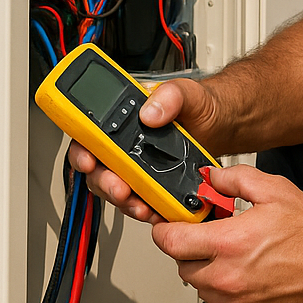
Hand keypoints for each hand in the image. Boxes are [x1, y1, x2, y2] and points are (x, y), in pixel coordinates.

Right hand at [67, 76, 224, 222]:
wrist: (221, 124)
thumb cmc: (200, 105)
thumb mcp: (186, 92)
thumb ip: (169, 95)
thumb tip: (150, 112)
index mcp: (123, 118)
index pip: (89, 135)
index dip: (81, 150)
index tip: (88, 161)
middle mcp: (123, 144)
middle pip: (98, 168)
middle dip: (103, 182)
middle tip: (119, 187)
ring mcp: (136, 166)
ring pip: (114, 189)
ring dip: (122, 200)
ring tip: (138, 204)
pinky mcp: (151, 184)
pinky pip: (139, 201)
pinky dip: (143, 208)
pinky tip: (153, 210)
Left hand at [152, 164, 302, 302]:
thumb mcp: (274, 190)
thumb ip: (235, 179)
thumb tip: (211, 178)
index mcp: (228, 245)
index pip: (171, 242)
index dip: (165, 230)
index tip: (169, 226)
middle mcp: (227, 279)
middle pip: (183, 266)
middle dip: (191, 251)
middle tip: (212, 239)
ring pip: (203, 288)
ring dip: (210, 273)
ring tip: (239, 258)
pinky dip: (230, 293)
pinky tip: (252, 277)